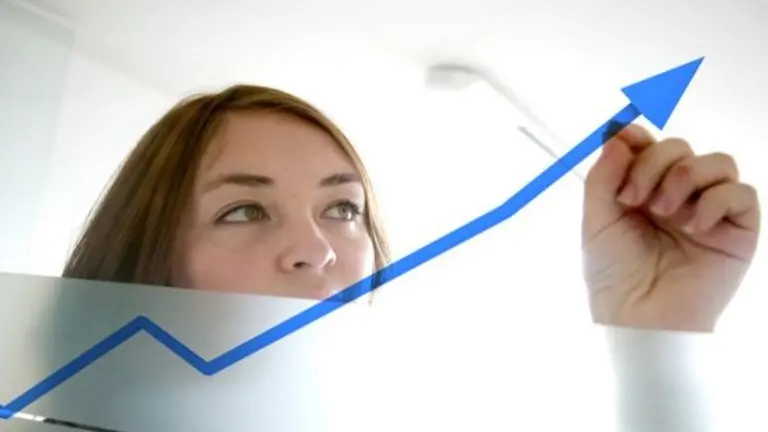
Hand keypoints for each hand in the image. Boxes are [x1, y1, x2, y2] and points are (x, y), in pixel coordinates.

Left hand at [582, 123, 760, 331]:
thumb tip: (618, 133)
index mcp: (643, 188)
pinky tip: (693, 227)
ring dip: (685, 177)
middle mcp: (677, 194)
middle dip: (653, 163)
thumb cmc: (615, 275)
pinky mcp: (737, 230)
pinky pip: (742, 193)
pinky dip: (716, 200)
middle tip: (633, 199)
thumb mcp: (596, 220)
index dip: (638, 136)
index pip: (649, 145)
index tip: (622, 140)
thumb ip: (604, 175)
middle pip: (679, 147)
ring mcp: (709, 210)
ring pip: (717, 162)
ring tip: (664, 213)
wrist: (639, 316)